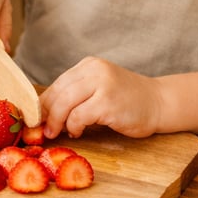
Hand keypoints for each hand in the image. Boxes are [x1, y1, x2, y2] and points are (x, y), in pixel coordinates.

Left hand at [40, 56, 164, 138]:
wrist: (159, 103)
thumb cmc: (127, 100)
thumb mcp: (99, 89)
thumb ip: (76, 95)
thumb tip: (45, 113)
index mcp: (89, 65)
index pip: (57, 84)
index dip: (44, 104)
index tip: (38, 120)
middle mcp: (94, 70)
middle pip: (57, 93)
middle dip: (47, 115)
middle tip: (45, 131)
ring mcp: (102, 84)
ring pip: (64, 104)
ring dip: (58, 122)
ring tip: (60, 132)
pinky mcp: (108, 102)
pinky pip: (78, 117)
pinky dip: (74, 127)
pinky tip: (79, 132)